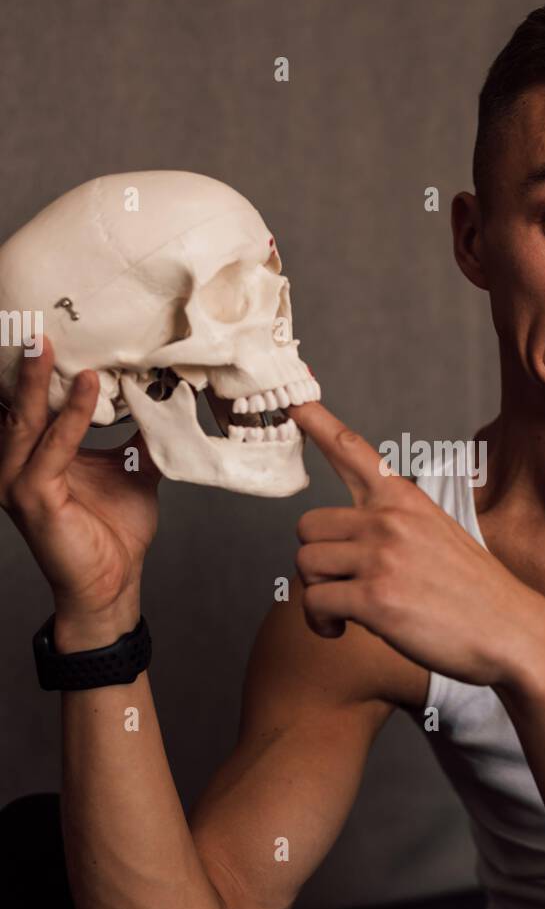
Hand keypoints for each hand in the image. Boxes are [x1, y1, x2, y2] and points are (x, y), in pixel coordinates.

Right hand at [0, 338, 161, 632]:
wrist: (113, 583)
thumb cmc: (114, 532)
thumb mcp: (131, 471)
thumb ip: (138, 437)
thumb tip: (164, 400)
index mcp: (33, 458)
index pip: (28, 406)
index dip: (34, 372)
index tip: (48, 332)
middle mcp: (17, 468)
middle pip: (16, 407)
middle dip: (24, 366)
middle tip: (34, 326)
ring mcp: (19, 484)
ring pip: (26, 422)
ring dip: (38, 382)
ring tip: (49, 346)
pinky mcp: (35, 499)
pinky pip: (53, 449)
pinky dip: (70, 416)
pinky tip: (86, 388)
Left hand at [288, 401, 544, 688]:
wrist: (511, 630)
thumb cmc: (471, 591)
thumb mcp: (437, 533)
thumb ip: (391, 524)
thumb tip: (342, 538)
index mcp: (405, 499)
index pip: (353, 450)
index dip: (317, 422)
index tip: (293, 402)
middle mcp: (390, 519)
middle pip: (307, 526)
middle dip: (317, 560)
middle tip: (343, 585)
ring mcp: (382, 556)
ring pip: (306, 564)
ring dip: (318, 594)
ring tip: (345, 612)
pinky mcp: (375, 597)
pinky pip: (315, 602)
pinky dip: (320, 623)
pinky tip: (341, 631)